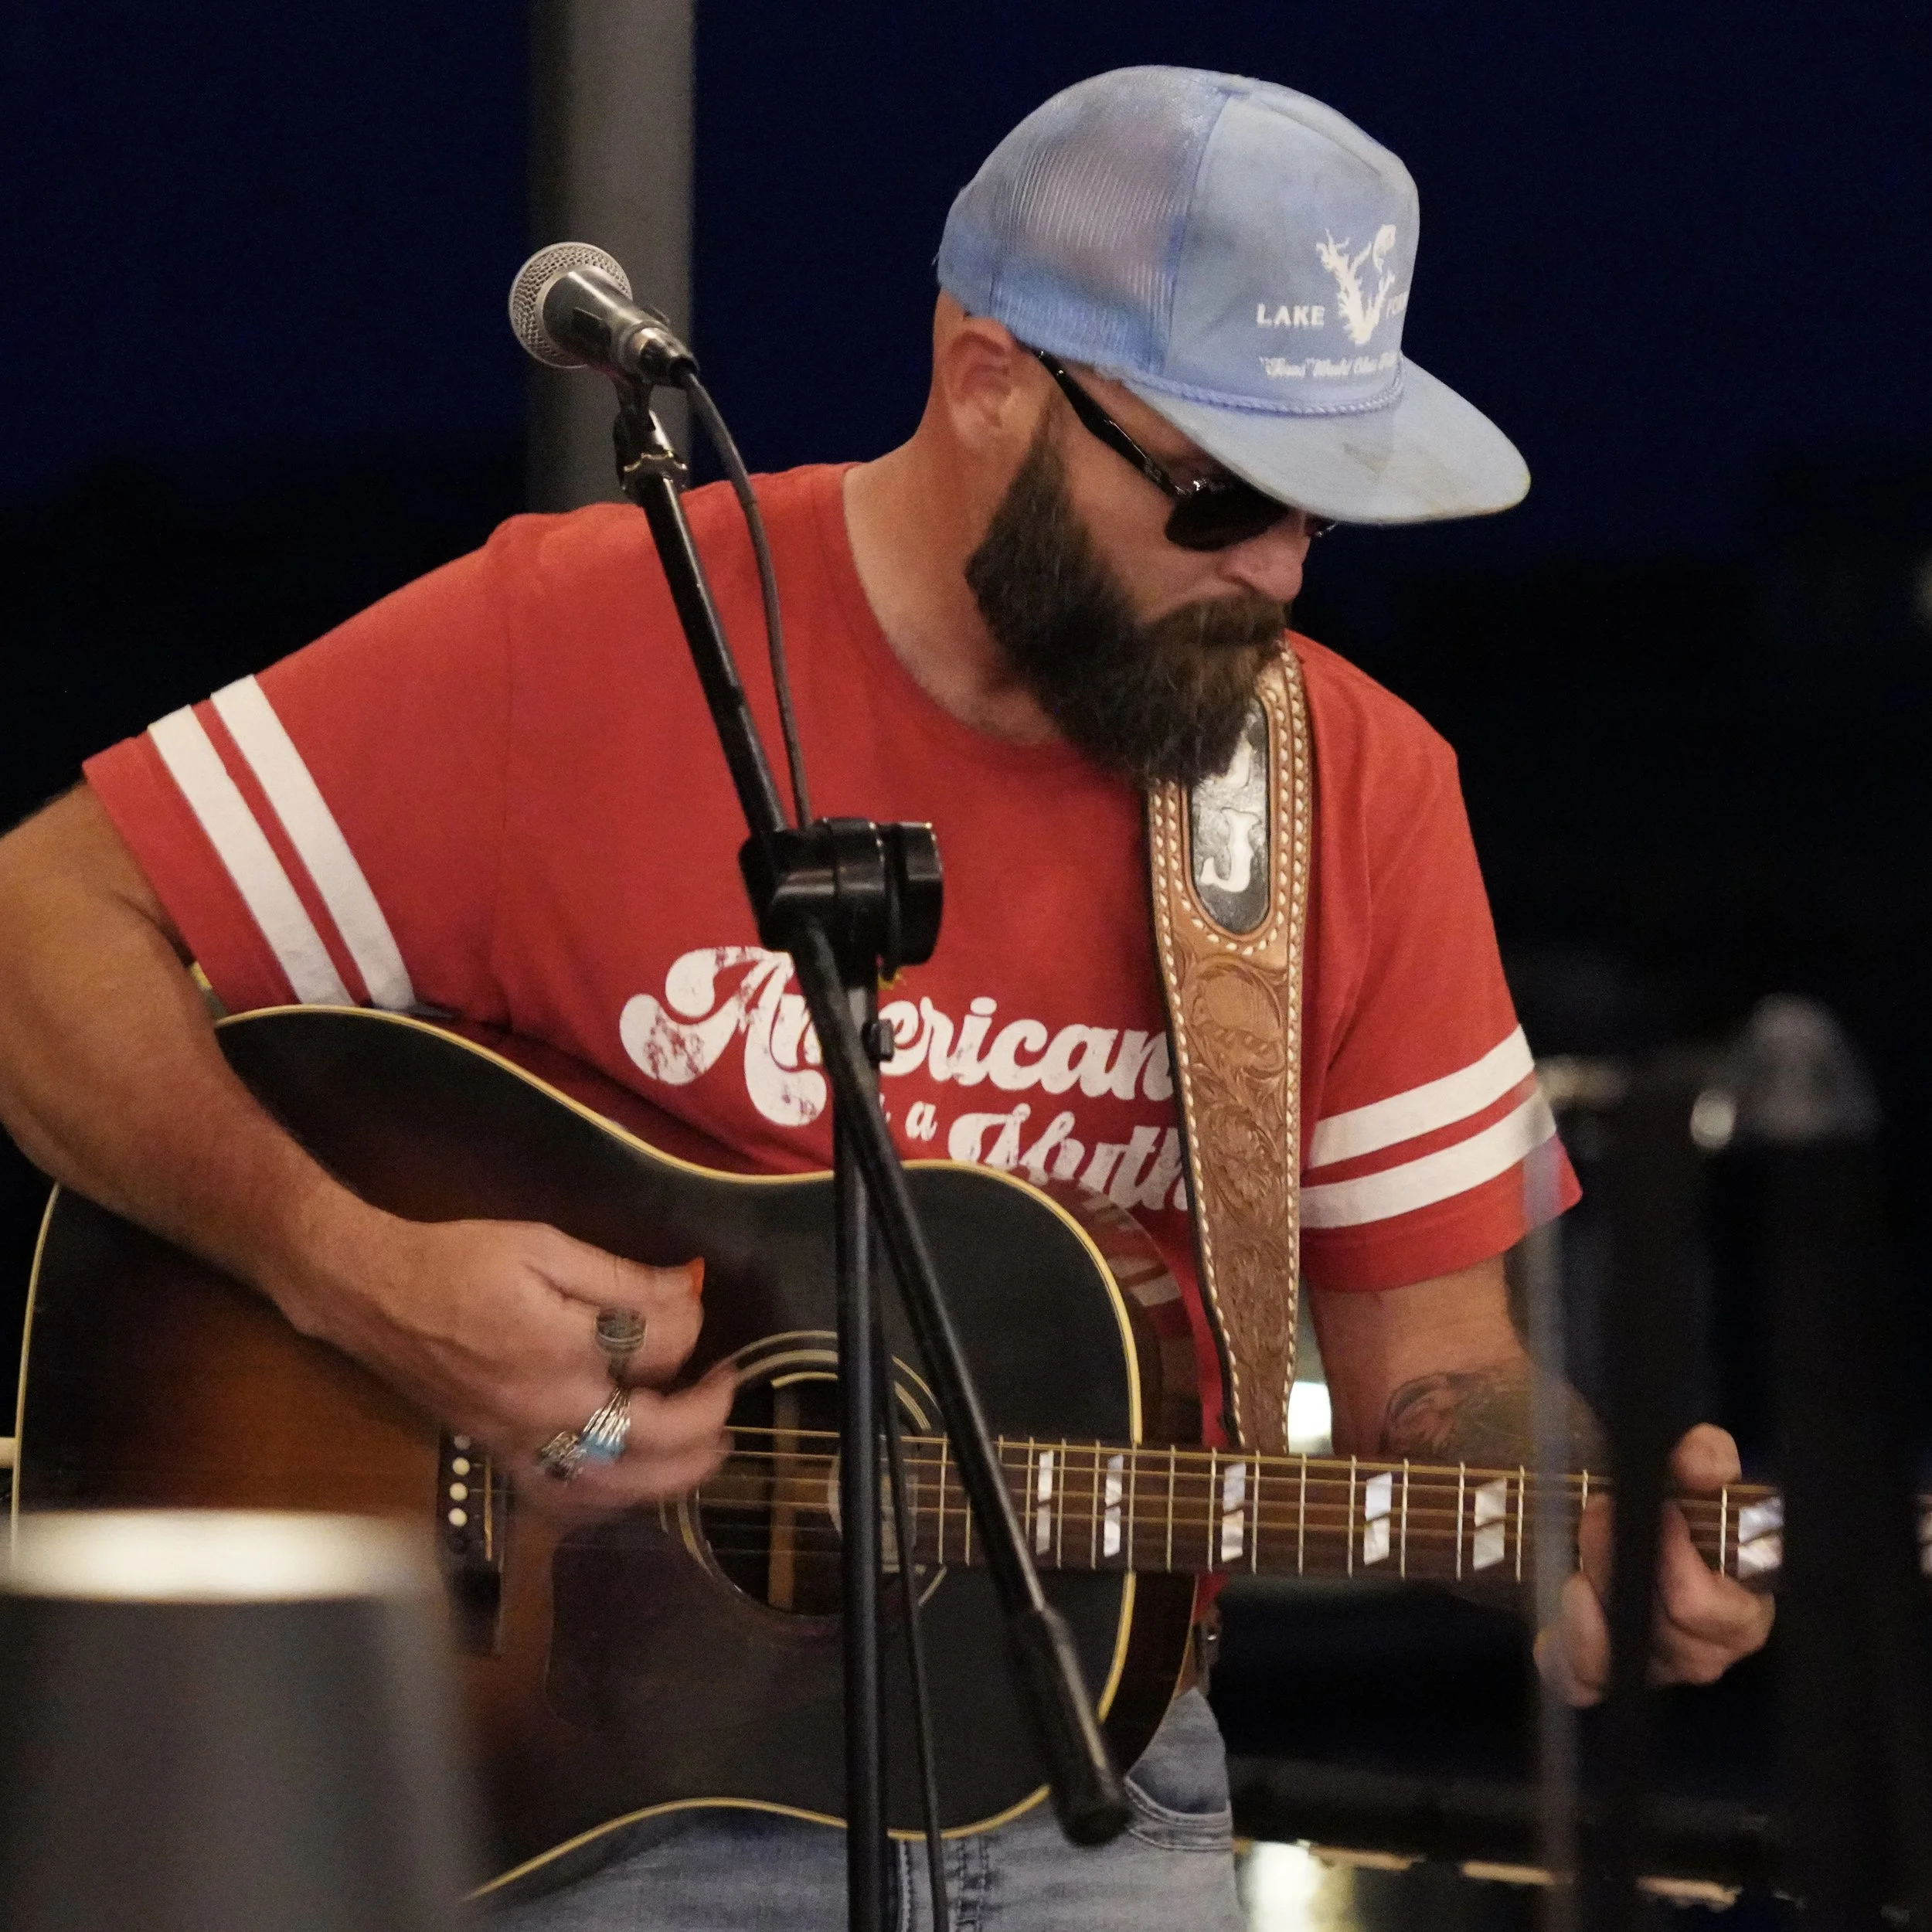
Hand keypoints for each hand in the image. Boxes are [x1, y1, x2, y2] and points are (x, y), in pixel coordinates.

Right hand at [279, 1206, 733, 1514]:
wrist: (372, 1293)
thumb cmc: (456, 1259)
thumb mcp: (543, 1245)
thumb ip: (620, 1276)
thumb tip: (685, 1287)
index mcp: (561, 1346)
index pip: (659, 1350)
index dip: (691, 1324)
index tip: (690, 1300)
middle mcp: (545, 1407)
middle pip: (651, 1439)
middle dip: (706, 1420)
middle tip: (729, 1391)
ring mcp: (520, 1441)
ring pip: (612, 1488)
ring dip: (670, 1477)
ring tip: (704, 1450)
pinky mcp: (499, 1455)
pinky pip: (563, 1500)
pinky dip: (609, 1502)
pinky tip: (634, 1481)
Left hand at [1535, 1422, 1773, 1704]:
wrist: (1609, 1508)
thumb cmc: (1665, 1494)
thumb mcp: (1688, 1462)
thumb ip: (1704, 1455)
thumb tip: (1702, 1467)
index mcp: (1742, 1604)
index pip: (1734, 1618)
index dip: (1692, 1573)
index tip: (1662, 1513)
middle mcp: (1704, 1647)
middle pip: (1677, 1640)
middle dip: (1632, 1572)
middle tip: (1598, 1513)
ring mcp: (1652, 1666)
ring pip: (1632, 1662)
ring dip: (1599, 1608)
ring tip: (1577, 1563)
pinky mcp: (1600, 1672)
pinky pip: (1583, 1683)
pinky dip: (1571, 1650)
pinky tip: (1563, 1607)